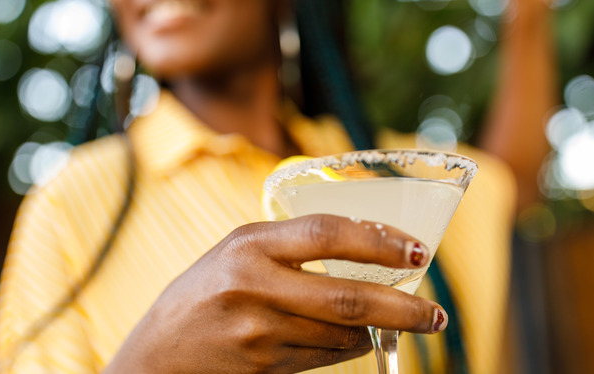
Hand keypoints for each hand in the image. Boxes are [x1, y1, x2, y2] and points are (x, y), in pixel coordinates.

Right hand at [105, 214, 445, 373]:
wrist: (158, 354)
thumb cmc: (204, 292)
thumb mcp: (237, 252)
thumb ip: (290, 247)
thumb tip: (366, 249)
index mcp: (249, 244)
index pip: (327, 233)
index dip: (379, 242)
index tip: (417, 252)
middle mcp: (254, 285)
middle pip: (347, 299)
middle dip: (403, 310)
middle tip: (435, 315)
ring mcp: (258, 332)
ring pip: (342, 336)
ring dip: (376, 332)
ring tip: (395, 323)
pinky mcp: (264, 367)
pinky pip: (324, 358)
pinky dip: (349, 349)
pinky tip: (356, 340)